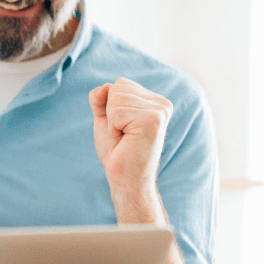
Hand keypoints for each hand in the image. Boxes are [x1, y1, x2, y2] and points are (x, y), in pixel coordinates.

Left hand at [88, 77, 172, 218]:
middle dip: (110, 114)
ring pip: (115, 98)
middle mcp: (162, 103)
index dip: (109, 107)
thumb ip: (101, 99)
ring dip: (112, 122)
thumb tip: (102, 87)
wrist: (125, 179)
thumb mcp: (105, 119)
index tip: (121, 127)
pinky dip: (113, 127)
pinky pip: (116, 111)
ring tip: (125, 138)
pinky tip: (126, 140)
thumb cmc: (117, 152)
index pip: (119, 83)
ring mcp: (160, 111)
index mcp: (154, 101)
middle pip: (117, 87)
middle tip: (122, 135)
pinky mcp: (154, 120)